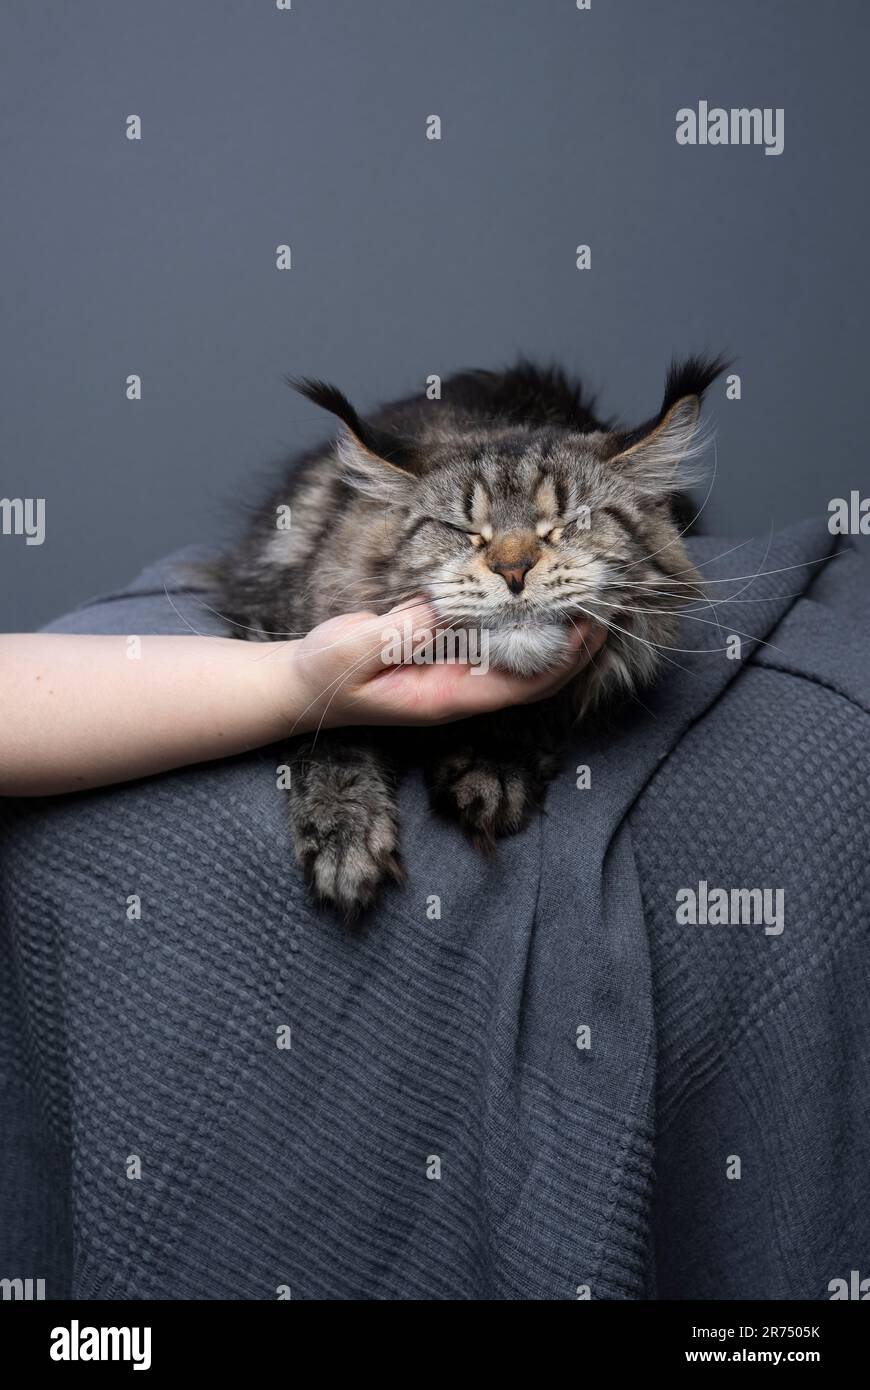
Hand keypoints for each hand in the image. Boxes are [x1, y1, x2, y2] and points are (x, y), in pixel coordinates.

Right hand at [280, 600, 606, 732]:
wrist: (304, 686)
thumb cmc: (326, 672)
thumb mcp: (352, 649)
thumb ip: (397, 632)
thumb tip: (447, 606)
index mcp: (449, 697)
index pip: (524, 684)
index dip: (562, 658)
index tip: (589, 623)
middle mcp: (466, 689)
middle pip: (541, 675)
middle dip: (580, 643)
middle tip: (612, 600)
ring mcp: (462, 673)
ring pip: (529, 658)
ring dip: (564, 629)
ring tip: (595, 591)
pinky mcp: (453, 654)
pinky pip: (505, 641)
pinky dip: (532, 619)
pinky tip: (547, 594)